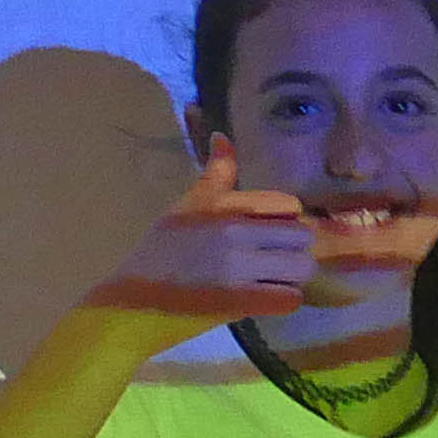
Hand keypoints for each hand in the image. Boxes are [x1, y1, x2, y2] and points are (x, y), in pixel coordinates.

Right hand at [81, 139, 322, 333]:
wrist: (135, 295)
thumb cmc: (162, 248)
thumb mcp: (188, 204)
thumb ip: (215, 174)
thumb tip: (223, 136)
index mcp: (225, 208)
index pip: (289, 206)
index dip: (285, 221)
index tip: (269, 232)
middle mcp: (235, 233)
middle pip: (302, 237)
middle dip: (294, 249)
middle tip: (274, 259)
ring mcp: (239, 268)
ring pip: (301, 269)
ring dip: (292, 276)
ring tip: (271, 279)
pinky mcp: (241, 301)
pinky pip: (290, 299)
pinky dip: (284, 300)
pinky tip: (266, 298)